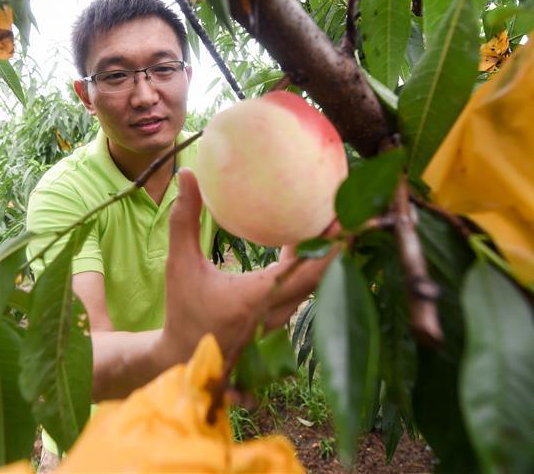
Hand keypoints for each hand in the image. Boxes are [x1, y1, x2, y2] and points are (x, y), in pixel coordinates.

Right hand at [159, 168, 340, 363]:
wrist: (186, 358)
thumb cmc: (183, 312)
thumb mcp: (180, 265)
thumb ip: (184, 221)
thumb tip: (188, 176)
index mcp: (258, 296)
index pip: (308, 269)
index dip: (332, 246)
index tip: (349, 219)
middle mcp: (278, 309)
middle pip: (323, 273)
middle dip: (340, 243)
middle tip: (353, 208)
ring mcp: (282, 316)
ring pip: (316, 282)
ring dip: (329, 254)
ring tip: (337, 218)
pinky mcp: (280, 317)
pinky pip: (304, 286)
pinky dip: (312, 264)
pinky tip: (307, 237)